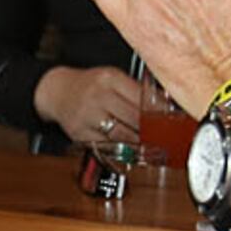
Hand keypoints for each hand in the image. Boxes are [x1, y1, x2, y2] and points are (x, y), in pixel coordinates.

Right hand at [32, 62, 167, 157]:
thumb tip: (165, 106)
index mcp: (110, 79)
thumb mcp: (112, 78)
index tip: (173, 121)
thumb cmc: (90, 85)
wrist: (58, 91)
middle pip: (135, 119)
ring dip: (141, 143)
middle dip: (153, 130)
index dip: (160, 113)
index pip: (142, 99)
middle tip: (168, 136)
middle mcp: (99, 97)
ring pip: (123, 136)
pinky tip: (134, 151)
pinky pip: (108, 146)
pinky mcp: (81, 134)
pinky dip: (124, 151)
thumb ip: (135, 90)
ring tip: (155, 146)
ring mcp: (89, 117)